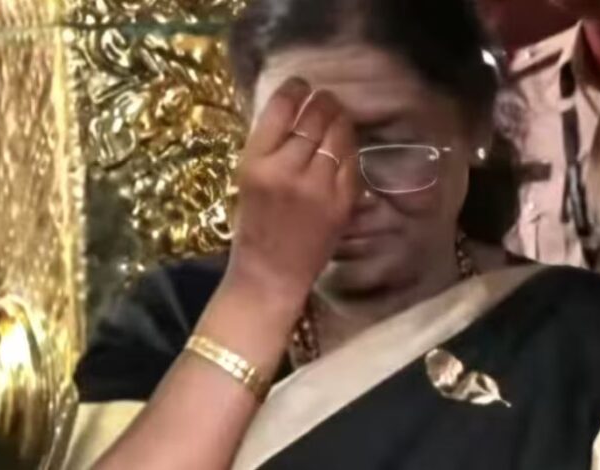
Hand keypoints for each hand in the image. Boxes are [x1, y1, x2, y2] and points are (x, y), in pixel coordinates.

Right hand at [221, 78, 357, 319]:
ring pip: (337, 136)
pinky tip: (345, 144)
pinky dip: (350, 148)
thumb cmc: (255, 226)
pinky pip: (352, 162)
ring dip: (340, 119)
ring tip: (337, 114)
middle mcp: (287, 170)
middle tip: (326, 98)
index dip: (295, 90)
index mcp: (256, 163)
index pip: (280, 110)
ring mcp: (318, 187)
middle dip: (322, 101)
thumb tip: (295, 109)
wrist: (271, 273)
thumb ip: (268, 146)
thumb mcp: (247, 179)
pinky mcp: (341, 202)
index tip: (301, 85)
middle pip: (313, 118)